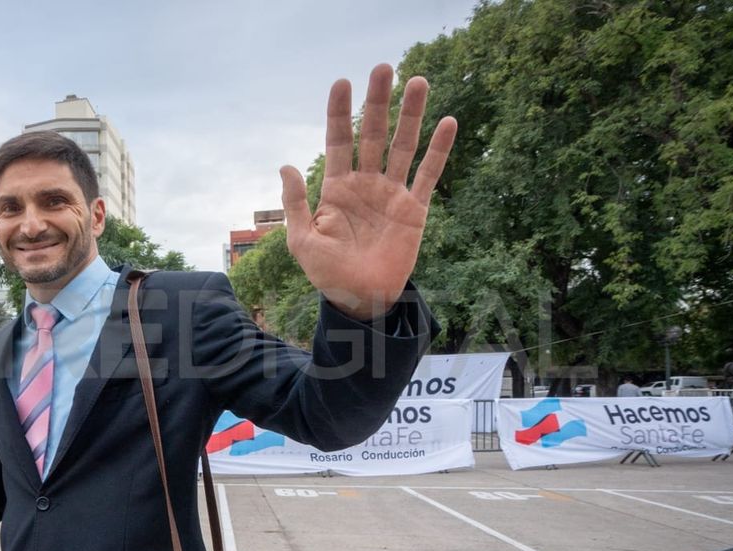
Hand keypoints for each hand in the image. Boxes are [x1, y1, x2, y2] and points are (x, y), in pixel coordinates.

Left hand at [281, 63, 456, 318]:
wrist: (359, 300)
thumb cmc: (327, 273)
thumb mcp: (302, 240)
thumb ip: (295, 203)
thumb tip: (286, 165)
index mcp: (336, 187)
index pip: (338, 140)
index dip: (339, 112)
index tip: (341, 82)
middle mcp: (365, 183)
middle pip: (373, 133)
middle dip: (377, 102)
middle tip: (383, 69)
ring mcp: (391, 193)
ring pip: (403, 145)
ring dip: (410, 115)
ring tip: (417, 81)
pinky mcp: (415, 209)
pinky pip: (428, 174)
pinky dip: (438, 150)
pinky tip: (447, 122)